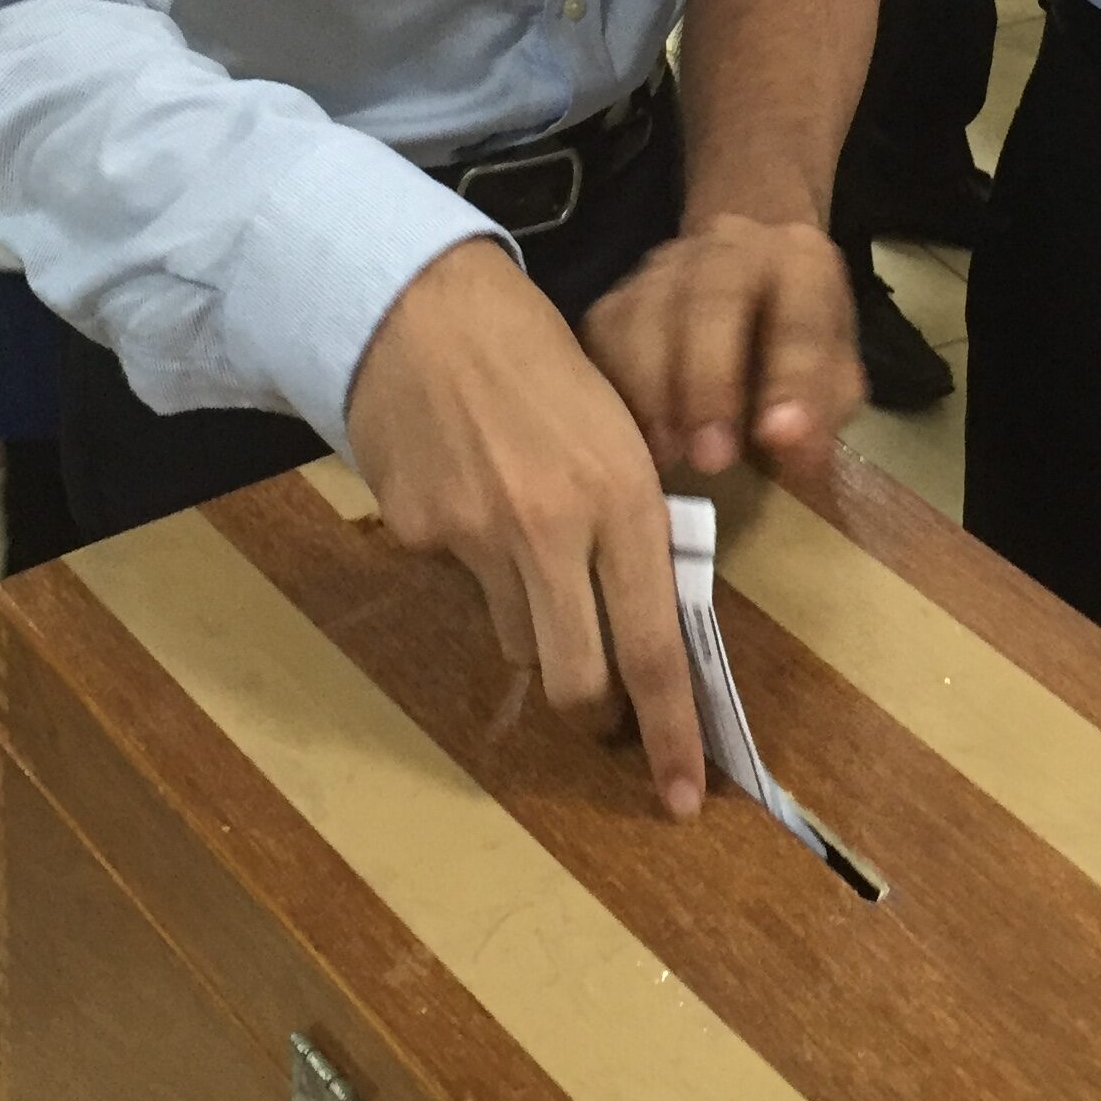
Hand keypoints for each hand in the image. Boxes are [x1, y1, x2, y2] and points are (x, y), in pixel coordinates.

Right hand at [347, 239, 704, 816]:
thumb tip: (644, 605)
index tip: (683, 793)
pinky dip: (473, 565)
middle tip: (607, 716)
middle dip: (597, 715)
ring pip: (517, 640)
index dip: (672, 731)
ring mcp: (477, 537)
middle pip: (579, 679)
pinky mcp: (417, 535)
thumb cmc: (537, 358)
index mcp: (622, 497)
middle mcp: (553, 529)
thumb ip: (631, 518)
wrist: (422, 307)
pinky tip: (468, 499)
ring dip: (536, 628)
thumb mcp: (615, 426)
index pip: (655, 646)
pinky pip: (460, 585)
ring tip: (529, 554)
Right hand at [583, 212, 866, 478]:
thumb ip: (821, 412)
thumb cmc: (794, 345)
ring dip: (651, 393)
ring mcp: (664, 266)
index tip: (781, 437)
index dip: (793, 376)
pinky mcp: (616, 296)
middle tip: (712, 460)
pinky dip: (613, 393)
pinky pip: (603, 339)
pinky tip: (625, 438)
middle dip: (710, 383)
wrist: (744, 288)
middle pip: (712, 300)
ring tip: (664, 458)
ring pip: (644, 317)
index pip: (802, 314)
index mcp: (801, 261)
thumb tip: (792, 448)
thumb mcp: (832, 378)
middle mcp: (730, 247)